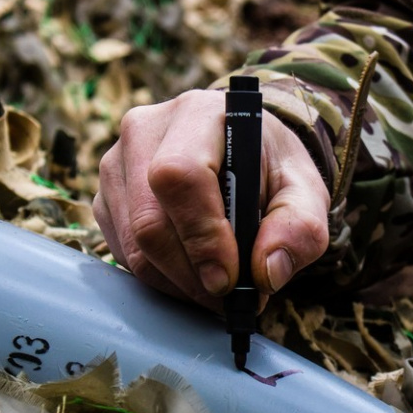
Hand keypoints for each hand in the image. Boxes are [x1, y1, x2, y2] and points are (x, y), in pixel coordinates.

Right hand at [93, 89, 330, 310]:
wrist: (241, 155)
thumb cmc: (271, 170)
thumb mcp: (305, 191)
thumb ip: (300, 228)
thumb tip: (267, 272)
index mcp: (198, 114)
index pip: (181, 176)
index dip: (202, 236)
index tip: (229, 280)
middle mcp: (144, 131)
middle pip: (150, 221)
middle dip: (192, 274)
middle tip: (229, 298)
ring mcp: (116, 164)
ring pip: (133, 246)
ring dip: (178, 283)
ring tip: (218, 288)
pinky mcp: (107, 198)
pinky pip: (123, 254)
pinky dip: (161, 278)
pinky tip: (194, 274)